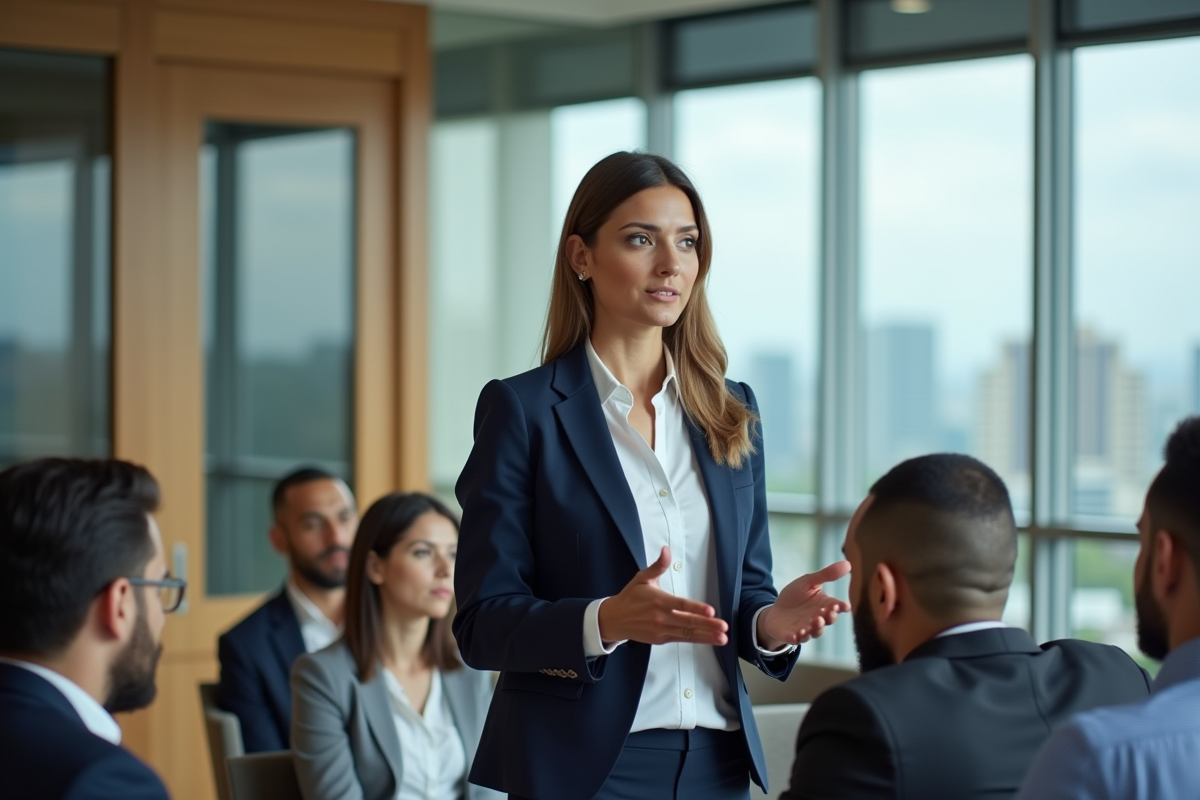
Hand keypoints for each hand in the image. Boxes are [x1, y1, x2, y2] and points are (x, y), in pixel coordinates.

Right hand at [598, 546, 728, 645]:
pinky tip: (709, 639)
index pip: (681, 605)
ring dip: (706, 636)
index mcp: (659, 600)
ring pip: (688, 634)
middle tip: (723, 627)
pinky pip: (682, 639)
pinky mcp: (661, 639)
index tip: (711, 611)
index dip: (696, 608)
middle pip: (688, 622)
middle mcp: (661, 617)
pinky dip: (697, 639)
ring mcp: (662, 630)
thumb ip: (658, 566)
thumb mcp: (642, 578)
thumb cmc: (630, 597)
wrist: (614, 619)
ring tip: (722, 638)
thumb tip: (666, 549)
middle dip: (708, 625)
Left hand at [757, 561, 851, 648]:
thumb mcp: (809, 582)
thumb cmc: (795, 596)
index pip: (836, 607)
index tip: (844, 606)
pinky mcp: (791, 635)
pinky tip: (796, 635)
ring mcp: (805, 629)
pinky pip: (795, 639)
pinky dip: (796, 638)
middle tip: (829, 612)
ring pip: (814, 632)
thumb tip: (848, 564)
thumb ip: (826, 575)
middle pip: (827, 620)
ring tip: (816, 621)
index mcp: (823, 605)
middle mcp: (817, 619)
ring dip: (816, 628)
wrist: (775, 611)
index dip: (841, 607)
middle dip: (829, 617)